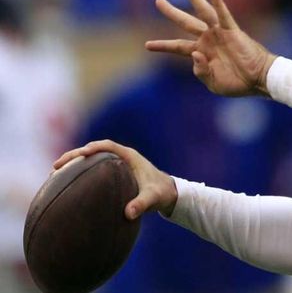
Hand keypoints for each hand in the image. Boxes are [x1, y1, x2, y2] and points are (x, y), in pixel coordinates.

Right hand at [53, 140, 177, 219]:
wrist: (169, 194)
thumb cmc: (161, 193)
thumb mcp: (153, 198)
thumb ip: (142, 204)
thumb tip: (128, 213)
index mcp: (129, 156)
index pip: (107, 146)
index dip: (91, 148)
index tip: (78, 155)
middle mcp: (121, 158)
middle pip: (93, 150)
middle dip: (74, 156)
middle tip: (56, 166)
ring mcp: (116, 165)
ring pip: (91, 160)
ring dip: (74, 164)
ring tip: (54, 174)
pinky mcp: (113, 175)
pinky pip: (93, 170)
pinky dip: (79, 174)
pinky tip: (66, 185)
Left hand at [145, 0, 276, 96]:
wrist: (258, 80)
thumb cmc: (237, 84)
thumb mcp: (213, 82)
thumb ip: (200, 70)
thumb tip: (194, 54)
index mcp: (202, 52)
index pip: (178, 46)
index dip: (163, 45)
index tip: (147, 45)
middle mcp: (208, 39)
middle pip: (185, 22)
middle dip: (171, 11)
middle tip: (158, 0)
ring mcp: (219, 33)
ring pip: (202, 10)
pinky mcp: (232, 31)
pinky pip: (223, 14)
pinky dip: (218, 2)